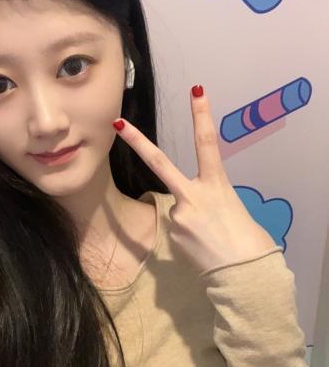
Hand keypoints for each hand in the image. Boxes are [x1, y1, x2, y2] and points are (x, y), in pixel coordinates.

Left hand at [113, 86, 276, 274]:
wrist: (244, 275)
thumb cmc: (248, 242)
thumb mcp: (233, 209)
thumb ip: (210, 200)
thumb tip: (195, 207)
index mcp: (217, 185)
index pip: (208, 143)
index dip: (201, 115)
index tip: (195, 91)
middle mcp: (194, 195)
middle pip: (159, 163)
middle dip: (137, 140)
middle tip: (118, 122)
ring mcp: (180, 215)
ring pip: (178, 209)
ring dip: (191, 221)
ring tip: (211, 239)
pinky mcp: (173, 233)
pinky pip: (178, 228)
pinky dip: (189, 235)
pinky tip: (202, 247)